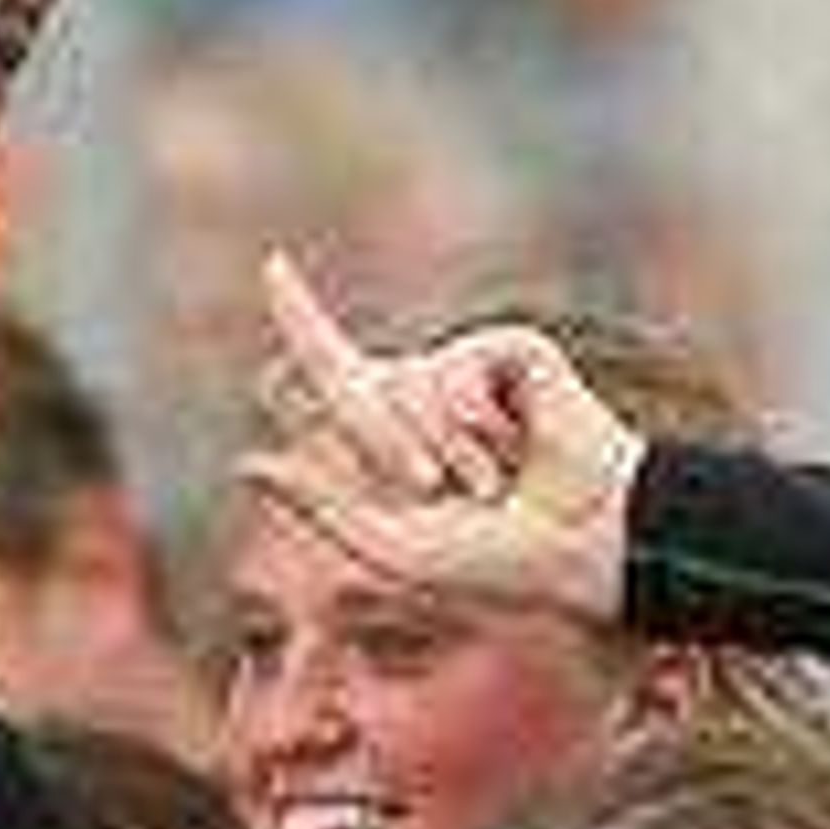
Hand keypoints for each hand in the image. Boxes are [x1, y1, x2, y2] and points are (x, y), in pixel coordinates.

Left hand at [239, 252, 638, 620]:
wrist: (583, 543)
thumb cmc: (496, 563)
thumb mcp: (389, 548)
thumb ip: (318, 508)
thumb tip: (246, 462)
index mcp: (391, 437)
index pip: (330, 369)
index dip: (299, 319)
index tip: (272, 265)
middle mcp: (424, 392)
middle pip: (350, 388)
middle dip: (381, 444)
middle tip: (432, 490)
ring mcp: (467, 368)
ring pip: (404, 386)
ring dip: (440, 447)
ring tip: (488, 482)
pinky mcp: (511, 352)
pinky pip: (457, 369)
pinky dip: (476, 418)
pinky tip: (514, 444)